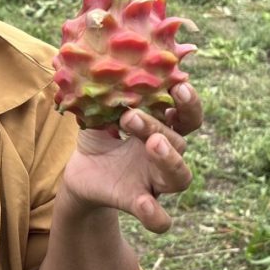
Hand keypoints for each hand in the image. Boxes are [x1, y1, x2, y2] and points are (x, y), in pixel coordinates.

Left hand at [57, 83, 202, 233]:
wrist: (78, 173)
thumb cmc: (99, 135)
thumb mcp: (101, 110)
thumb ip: (114, 88)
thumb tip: (125, 50)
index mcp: (162, 129)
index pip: (188, 117)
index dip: (190, 104)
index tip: (180, 86)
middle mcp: (164, 155)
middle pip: (180, 143)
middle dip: (159, 127)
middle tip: (133, 117)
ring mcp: (155, 182)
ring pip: (180, 177)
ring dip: (169, 160)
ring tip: (152, 145)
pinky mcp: (139, 203)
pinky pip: (161, 219)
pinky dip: (157, 215)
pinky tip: (144, 204)